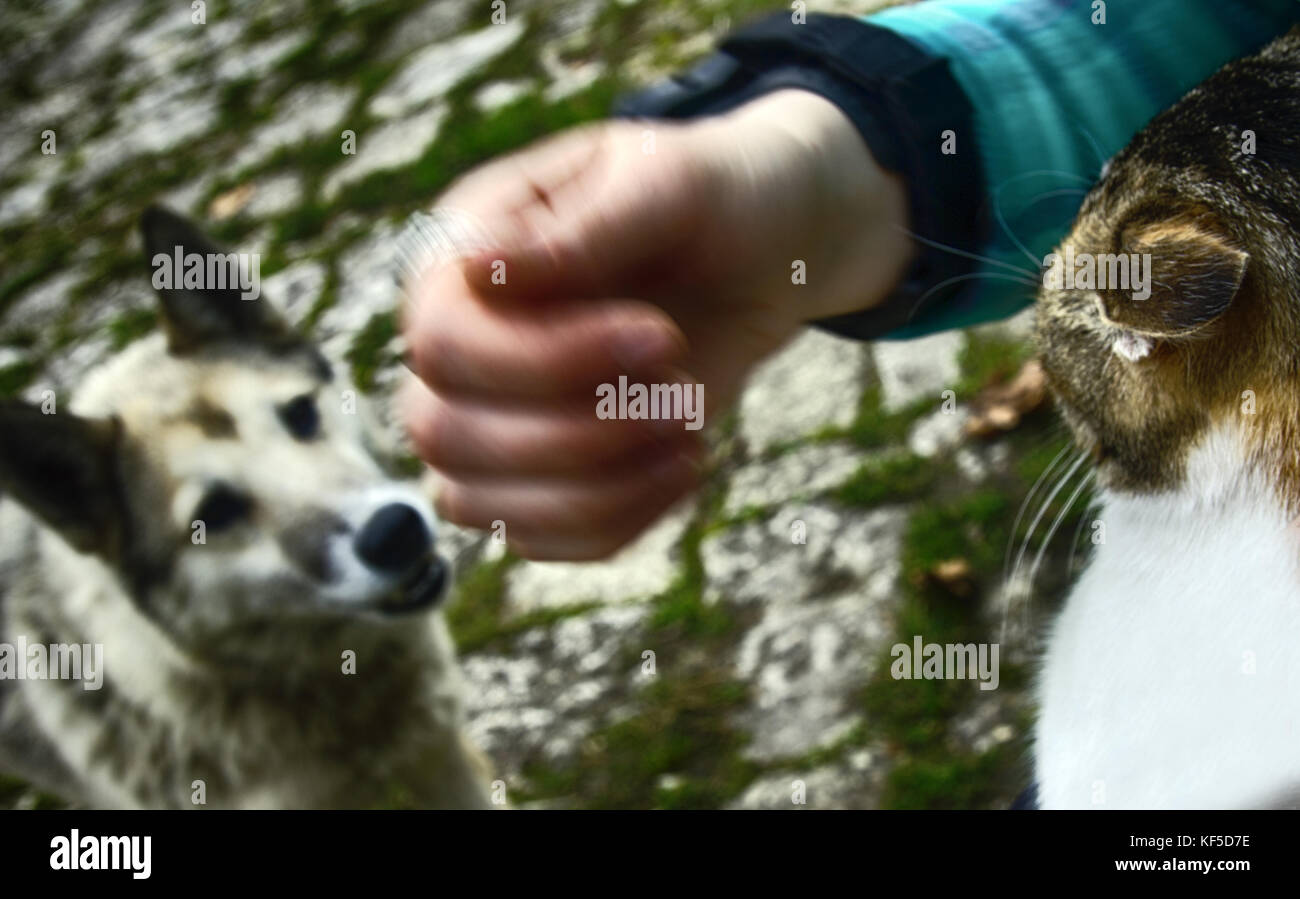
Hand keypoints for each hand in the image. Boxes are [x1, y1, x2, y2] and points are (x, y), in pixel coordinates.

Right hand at [401, 90, 911, 559]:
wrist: (762, 251)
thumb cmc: (708, 198)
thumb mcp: (664, 182)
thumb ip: (581, 229)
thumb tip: (477, 268)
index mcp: (460, 252)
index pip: (443, 344)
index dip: (547, 362)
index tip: (662, 338)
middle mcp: (460, 339)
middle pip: (443, 434)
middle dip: (576, 434)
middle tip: (683, 394)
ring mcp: (490, 413)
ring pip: (474, 503)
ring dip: (594, 488)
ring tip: (688, 429)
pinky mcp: (538, 474)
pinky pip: (537, 538)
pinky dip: (614, 521)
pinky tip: (685, 463)